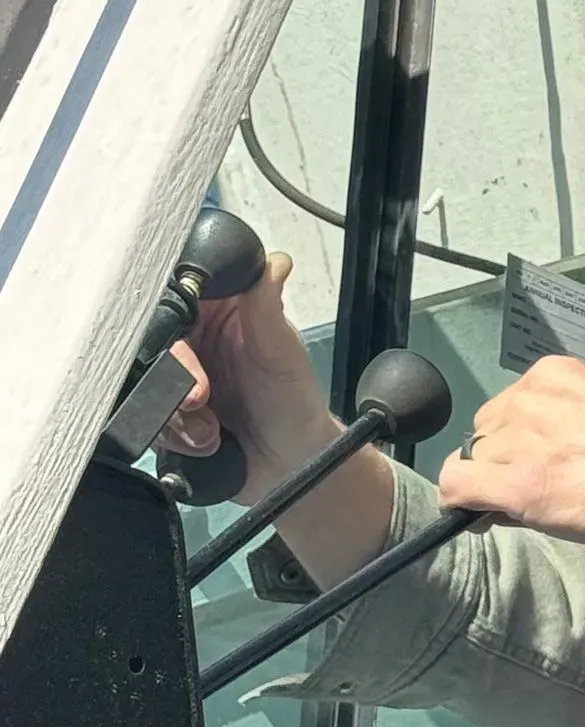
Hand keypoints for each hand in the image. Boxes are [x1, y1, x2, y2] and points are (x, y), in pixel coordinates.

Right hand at [159, 250, 338, 498]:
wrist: (289, 464)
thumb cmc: (294, 401)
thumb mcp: (282, 352)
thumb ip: (267, 307)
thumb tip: (275, 261)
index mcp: (224, 311)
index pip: (181, 294)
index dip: (175, 314)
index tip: (184, 340)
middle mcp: (197, 339)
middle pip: (155, 342)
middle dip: (177, 376)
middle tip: (202, 397)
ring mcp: (180, 377)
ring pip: (147, 382)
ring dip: (178, 413)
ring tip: (213, 428)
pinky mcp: (169, 412)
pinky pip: (150, 417)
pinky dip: (176, 434)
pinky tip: (207, 440)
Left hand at [439, 357, 584, 632]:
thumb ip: (578, 421)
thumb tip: (555, 452)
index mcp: (557, 374)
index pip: (511, 409)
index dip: (520, 445)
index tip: (544, 469)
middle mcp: (530, 395)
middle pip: (486, 435)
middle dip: (504, 465)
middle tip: (543, 496)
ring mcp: (519, 437)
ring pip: (471, 463)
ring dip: (493, 490)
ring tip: (536, 512)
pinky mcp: (513, 482)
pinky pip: (455, 489)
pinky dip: (461, 508)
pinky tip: (484, 523)